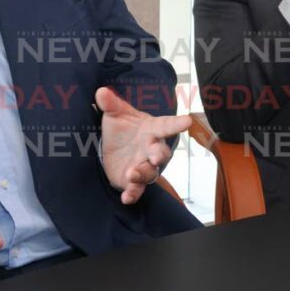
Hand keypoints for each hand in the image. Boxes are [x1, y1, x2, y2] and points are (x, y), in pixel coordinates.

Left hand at [96, 86, 190, 204]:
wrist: (114, 147)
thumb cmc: (123, 127)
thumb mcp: (115, 114)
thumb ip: (110, 104)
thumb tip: (101, 92)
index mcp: (152, 129)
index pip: (166, 125)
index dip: (177, 123)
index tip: (188, 120)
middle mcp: (151, 149)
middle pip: (161, 153)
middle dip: (160, 155)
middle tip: (156, 157)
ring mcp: (144, 166)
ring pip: (150, 172)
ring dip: (142, 174)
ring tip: (132, 174)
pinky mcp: (133, 181)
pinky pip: (136, 190)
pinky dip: (132, 194)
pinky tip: (126, 198)